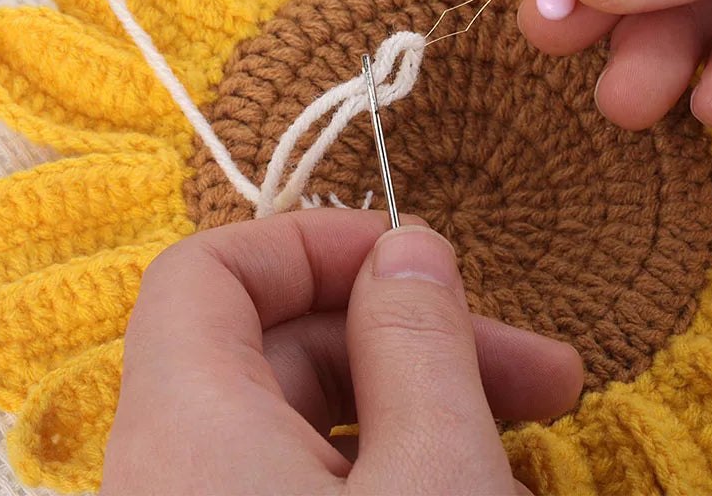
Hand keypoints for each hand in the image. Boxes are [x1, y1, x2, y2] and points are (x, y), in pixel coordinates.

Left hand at [100, 210, 582, 494]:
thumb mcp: (435, 474)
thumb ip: (418, 341)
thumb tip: (410, 247)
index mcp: (186, 431)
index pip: (208, 271)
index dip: (310, 240)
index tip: (412, 253)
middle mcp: (175, 473)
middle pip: (282, 345)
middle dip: (413, 335)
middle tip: (536, 365)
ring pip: (314, 420)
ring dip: (427, 404)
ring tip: (534, 425)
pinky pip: (318, 483)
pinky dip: (400, 465)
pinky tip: (484, 480)